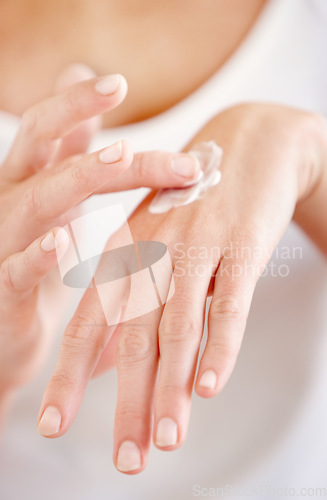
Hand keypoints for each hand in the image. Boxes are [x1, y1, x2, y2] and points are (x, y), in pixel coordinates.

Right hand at [0, 66, 201, 403]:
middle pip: (42, 149)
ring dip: (80, 177)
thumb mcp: (53, 199)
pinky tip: (59, 243)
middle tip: (127, 97)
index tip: (118, 82)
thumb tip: (75, 83)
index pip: (48, 130)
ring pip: (37, 202)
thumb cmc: (35, 257)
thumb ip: (67, 151)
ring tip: (121, 158)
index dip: (77, 102)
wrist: (8, 326)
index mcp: (29, 181)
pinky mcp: (5, 290)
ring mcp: (5, 242)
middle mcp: (12, 202)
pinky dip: (37, 257)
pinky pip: (17, 271)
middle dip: (81, 119)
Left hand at [37, 103, 326, 472]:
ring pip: (178, 326)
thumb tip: (104, 362)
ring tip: (165, 440)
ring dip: (171, 388)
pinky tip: (210, 388)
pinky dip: (220, 347)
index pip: (89, 321)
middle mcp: (154, 249)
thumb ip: (129, 303)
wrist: (249, 147)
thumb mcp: (154, 245)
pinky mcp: (241, 245)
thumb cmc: (196, 205)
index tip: (53, 422)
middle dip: (127, 401)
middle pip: (133, 335)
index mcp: (125, 250)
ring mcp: (198, 245)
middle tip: (125, 459)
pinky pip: (229, 302)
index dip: (70, 374)